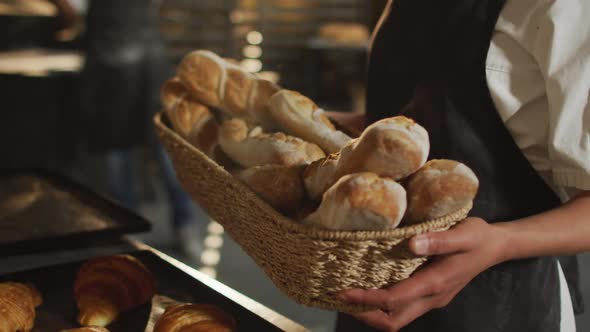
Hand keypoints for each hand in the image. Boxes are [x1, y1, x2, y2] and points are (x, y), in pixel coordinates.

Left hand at [338, 217, 508, 331]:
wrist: (496, 246)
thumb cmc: (479, 238)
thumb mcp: (463, 234)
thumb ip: (438, 240)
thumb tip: (411, 243)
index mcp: (435, 283)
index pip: (394, 300)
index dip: (367, 299)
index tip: (343, 291)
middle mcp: (432, 297)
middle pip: (393, 321)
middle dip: (364, 314)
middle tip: (340, 298)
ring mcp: (432, 299)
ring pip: (397, 318)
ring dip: (372, 312)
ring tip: (349, 295)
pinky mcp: (430, 295)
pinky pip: (402, 308)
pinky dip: (383, 305)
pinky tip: (370, 287)